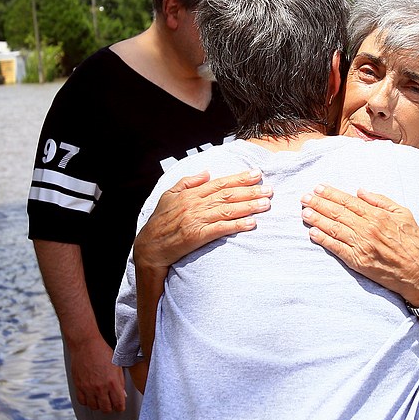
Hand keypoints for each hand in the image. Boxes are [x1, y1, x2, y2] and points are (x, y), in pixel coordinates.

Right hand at [70, 334, 126, 412]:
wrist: (86, 344)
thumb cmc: (102, 352)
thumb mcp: (117, 366)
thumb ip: (120, 382)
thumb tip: (122, 394)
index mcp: (112, 382)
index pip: (118, 404)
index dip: (120, 407)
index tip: (120, 406)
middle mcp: (100, 387)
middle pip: (106, 409)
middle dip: (110, 408)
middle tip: (111, 404)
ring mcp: (88, 388)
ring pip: (94, 407)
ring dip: (98, 405)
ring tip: (101, 400)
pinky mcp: (78, 386)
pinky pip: (82, 401)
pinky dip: (87, 401)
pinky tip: (91, 396)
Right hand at [135, 170, 272, 269]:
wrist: (149, 247)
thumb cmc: (160, 222)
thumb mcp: (169, 195)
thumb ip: (188, 182)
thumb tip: (206, 172)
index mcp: (190, 193)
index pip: (220, 183)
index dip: (240, 178)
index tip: (257, 174)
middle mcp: (195, 204)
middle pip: (228, 195)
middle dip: (250, 191)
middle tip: (270, 190)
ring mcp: (196, 219)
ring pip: (227, 210)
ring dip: (249, 207)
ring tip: (266, 204)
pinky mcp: (197, 235)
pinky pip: (221, 228)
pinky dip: (237, 225)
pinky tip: (252, 223)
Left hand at [300, 185, 418, 304]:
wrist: (418, 271)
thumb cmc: (413, 242)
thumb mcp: (403, 214)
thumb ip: (381, 201)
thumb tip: (360, 191)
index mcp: (377, 215)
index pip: (349, 202)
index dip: (331, 194)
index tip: (318, 188)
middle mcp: (367, 229)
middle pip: (337, 213)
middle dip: (318, 204)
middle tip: (304, 197)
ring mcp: (361, 246)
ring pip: (334, 229)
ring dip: (317, 219)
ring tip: (304, 212)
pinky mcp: (358, 261)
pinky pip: (337, 248)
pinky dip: (324, 239)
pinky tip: (312, 232)